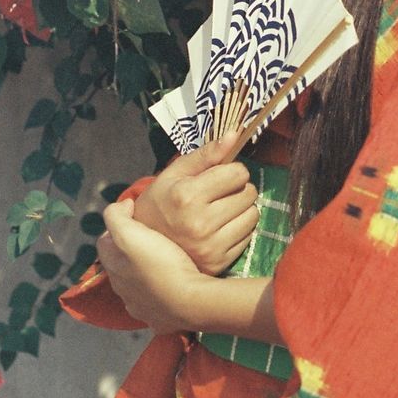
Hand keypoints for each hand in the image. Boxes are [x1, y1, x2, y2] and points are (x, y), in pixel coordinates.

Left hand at [99, 198, 207, 333]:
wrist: (188, 302)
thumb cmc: (160, 264)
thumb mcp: (131, 234)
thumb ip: (117, 217)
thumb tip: (121, 207)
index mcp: (113, 267)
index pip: (104, 241)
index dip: (117, 225)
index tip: (136, 214)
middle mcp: (121, 290)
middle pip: (119, 263)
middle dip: (129, 249)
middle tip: (150, 234)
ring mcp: (139, 307)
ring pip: (135, 284)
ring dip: (143, 271)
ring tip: (162, 258)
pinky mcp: (158, 319)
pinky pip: (153, 302)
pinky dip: (157, 291)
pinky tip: (169, 284)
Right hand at [133, 133, 258, 274]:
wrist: (145, 247)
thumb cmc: (161, 201)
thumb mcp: (176, 172)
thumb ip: (206, 153)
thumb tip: (235, 134)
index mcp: (187, 196)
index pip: (238, 173)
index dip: (232, 170)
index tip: (220, 175)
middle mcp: (200, 223)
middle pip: (249, 193)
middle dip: (239, 188)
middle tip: (221, 193)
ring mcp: (210, 246)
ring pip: (253, 215)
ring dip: (242, 208)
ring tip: (222, 209)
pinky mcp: (219, 263)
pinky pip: (248, 236)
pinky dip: (239, 228)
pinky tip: (221, 228)